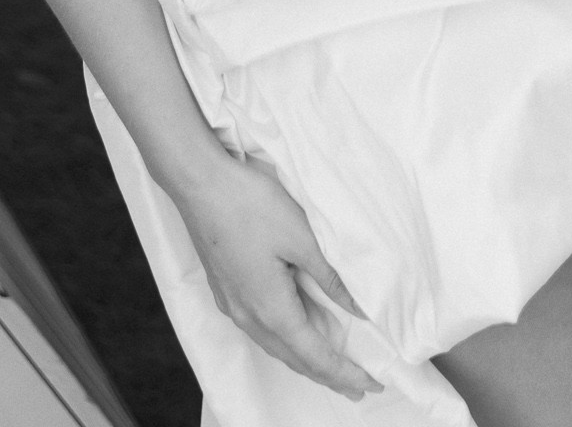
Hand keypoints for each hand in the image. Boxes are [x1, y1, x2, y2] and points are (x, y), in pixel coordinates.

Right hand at [177, 152, 381, 401]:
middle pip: (294, 359)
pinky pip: (262, 329)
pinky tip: (297, 332)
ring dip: (306, 360)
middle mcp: (249, 316)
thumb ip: (330, 277)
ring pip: (276, 346)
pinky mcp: (227, 290)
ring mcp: (233, 305)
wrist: (201, 184)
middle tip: (358, 386)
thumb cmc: (251, 205)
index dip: (344, 373)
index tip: (370, 385)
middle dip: (328, 376)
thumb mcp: (302, 237)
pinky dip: (287, 341)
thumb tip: (359, 310)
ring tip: (332, 368)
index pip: (315, 355)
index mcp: (271, 308)